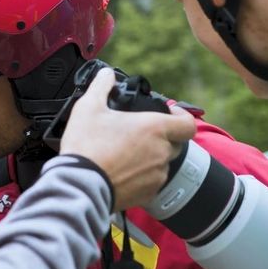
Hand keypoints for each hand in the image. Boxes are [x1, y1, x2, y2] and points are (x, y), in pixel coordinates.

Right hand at [60, 68, 195, 210]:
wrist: (80, 185)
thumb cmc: (86, 147)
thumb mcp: (88, 108)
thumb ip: (101, 86)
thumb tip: (106, 74)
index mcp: (154, 129)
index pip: (187, 123)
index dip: (182, 117)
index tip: (171, 114)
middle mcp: (161, 152)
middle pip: (174, 143)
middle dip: (161, 137)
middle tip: (138, 134)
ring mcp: (156, 175)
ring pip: (162, 163)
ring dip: (149, 157)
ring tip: (125, 154)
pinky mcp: (148, 194)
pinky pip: (152, 182)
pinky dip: (142, 177)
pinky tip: (122, 172)